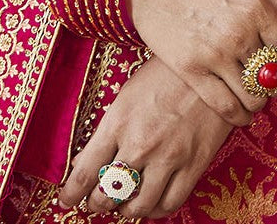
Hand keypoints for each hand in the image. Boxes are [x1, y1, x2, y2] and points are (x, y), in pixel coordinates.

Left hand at [58, 55, 231, 218]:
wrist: (209, 66)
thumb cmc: (165, 74)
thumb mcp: (128, 94)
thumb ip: (108, 129)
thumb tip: (85, 160)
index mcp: (118, 122)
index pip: (86, 171)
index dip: (72, 192)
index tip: (67, 199)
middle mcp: (140, 144)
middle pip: (109, 193)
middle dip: (97, 203)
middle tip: (96, 202)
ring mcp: (168, 158)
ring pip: (138, 206)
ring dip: (125, 210)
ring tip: (123, 205)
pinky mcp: (193, 166)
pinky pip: (169, 203)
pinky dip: (156, 210)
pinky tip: (151, 202)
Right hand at [126, 0, 276, 125]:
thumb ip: (275, 1)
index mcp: (255, 7)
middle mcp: (239, 32)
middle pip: (274, 78)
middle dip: (275, 84)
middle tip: (267, 81)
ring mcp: (214, 53)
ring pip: (252, 97)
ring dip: (258, 101)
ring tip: (252, 95)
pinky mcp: (190, 70)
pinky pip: (224, 106)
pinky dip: (237, 116)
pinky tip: (239, 112)